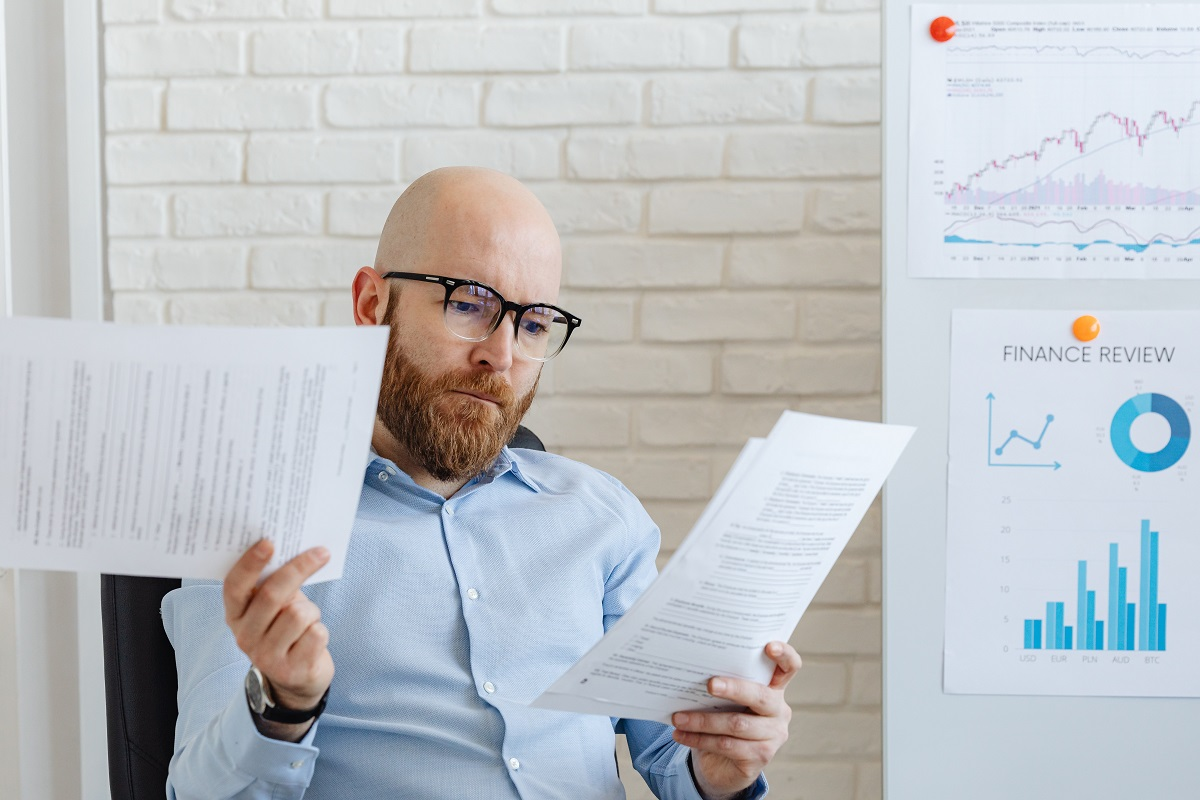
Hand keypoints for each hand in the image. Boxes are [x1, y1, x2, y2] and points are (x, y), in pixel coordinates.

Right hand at [224, 540, 333, 713]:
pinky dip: (320, 631)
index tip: (269, 541)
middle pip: (272, 595)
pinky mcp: (291, 670)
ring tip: (308, 621)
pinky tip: (312, 640)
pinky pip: (316, 634)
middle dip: (299, 569)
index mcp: (235, 615)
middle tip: (321, 552)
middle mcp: (244, 636)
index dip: (250, 563)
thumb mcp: (274, 607)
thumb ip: (274, 584)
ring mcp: (266, 657)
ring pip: (299, 614)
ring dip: (312, 611)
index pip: (235, 586)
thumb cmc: (286, 629)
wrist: (297, 679)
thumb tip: (296, 548)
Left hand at [671, 641, 800, 799]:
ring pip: (737, 724)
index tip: (769, 646)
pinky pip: (727, 745)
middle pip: (760, 696)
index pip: (789, 667)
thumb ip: (721, 684)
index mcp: (774, 688)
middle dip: (733, 688)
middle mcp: (779, 711)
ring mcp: (774, 736)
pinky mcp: (761, 757)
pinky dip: (700, 739)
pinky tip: (681, 735)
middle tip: (709, 684)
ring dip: (703, 720)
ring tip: (678, 718)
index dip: (784, 655)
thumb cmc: (723, 720)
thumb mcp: (725, 700)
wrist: (723, 765)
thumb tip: (689, 669)